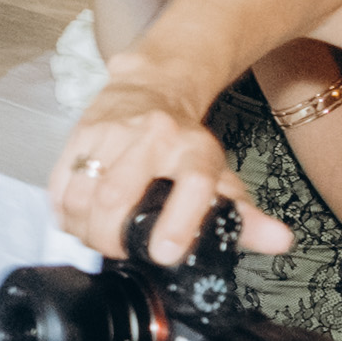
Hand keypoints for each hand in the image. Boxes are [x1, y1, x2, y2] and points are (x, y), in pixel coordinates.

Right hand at [49, 77, 287, 261]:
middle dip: (111, 237)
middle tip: (118, 252)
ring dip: (83, 228)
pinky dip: (63, 211)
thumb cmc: (185, 143)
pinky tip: (75, 221)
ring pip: (84, 191)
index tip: (164, 254)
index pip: (192, 184)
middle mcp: (154, 136)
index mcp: (195, 151)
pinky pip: (60, 181)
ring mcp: (113, 131)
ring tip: (95, 239)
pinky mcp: (81, 131)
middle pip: (118, 194)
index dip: (177, 223)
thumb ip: (247, 216)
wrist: (152, 86)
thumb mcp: (220, 177)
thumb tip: (281, 242)